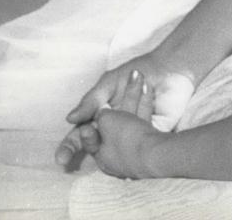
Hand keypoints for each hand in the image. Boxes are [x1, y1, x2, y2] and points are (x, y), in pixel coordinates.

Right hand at [55, 53, 192, 168]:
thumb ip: (91, 100)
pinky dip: (130, 150)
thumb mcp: (110, 83)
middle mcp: (112, 128)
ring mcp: (129, 135)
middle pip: (92, 147)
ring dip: (104, 151)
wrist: (171, 69)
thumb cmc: (140, 71)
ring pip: (112, 150)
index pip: (80, 134)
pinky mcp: (148, 136)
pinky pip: (137, 148)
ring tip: (100, 141)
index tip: (60, 158)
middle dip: (79, 155)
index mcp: (100, 115)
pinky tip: (124, 149)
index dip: (68, 147)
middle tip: (68, 161)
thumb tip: (69, 119)